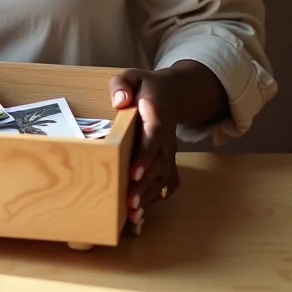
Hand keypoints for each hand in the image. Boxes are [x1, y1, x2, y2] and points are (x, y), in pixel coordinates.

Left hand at [108, 68, 179, 227]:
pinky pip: (168, 182)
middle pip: (158, 164)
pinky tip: (143, 214)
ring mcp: (169, 151)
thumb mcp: (131, 75)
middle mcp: (166, 137)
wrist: (171, 93)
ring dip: (149, 197)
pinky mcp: (168, 160)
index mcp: (156, 114)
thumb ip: (122, 85)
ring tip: (134, 216)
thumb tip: (120, 101)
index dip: (145, 155)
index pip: (153, 137)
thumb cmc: (143, 86)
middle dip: (144, 185)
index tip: (133, 173)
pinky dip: (157, 198)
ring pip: (163, 177)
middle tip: (129, 204)